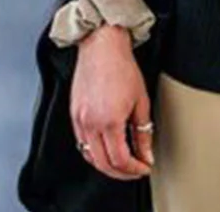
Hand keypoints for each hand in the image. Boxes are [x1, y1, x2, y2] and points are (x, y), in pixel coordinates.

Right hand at [69, 26, 152, 179]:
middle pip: (103, 164)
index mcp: (109, 121)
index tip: (144, 167)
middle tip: (135, 170)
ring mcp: (79, 119)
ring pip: (90, 156)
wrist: (101, 46)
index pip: (120, 160)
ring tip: (122, 163)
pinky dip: (94, 153)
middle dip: (122, 173)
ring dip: (106, 165)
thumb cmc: (121, 67)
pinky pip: (81, 143)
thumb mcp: (141, 102)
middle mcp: (90, 123)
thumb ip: (143, 133)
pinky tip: (105, 149)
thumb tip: (146, 153)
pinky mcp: (73, 113)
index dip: (134, 169)